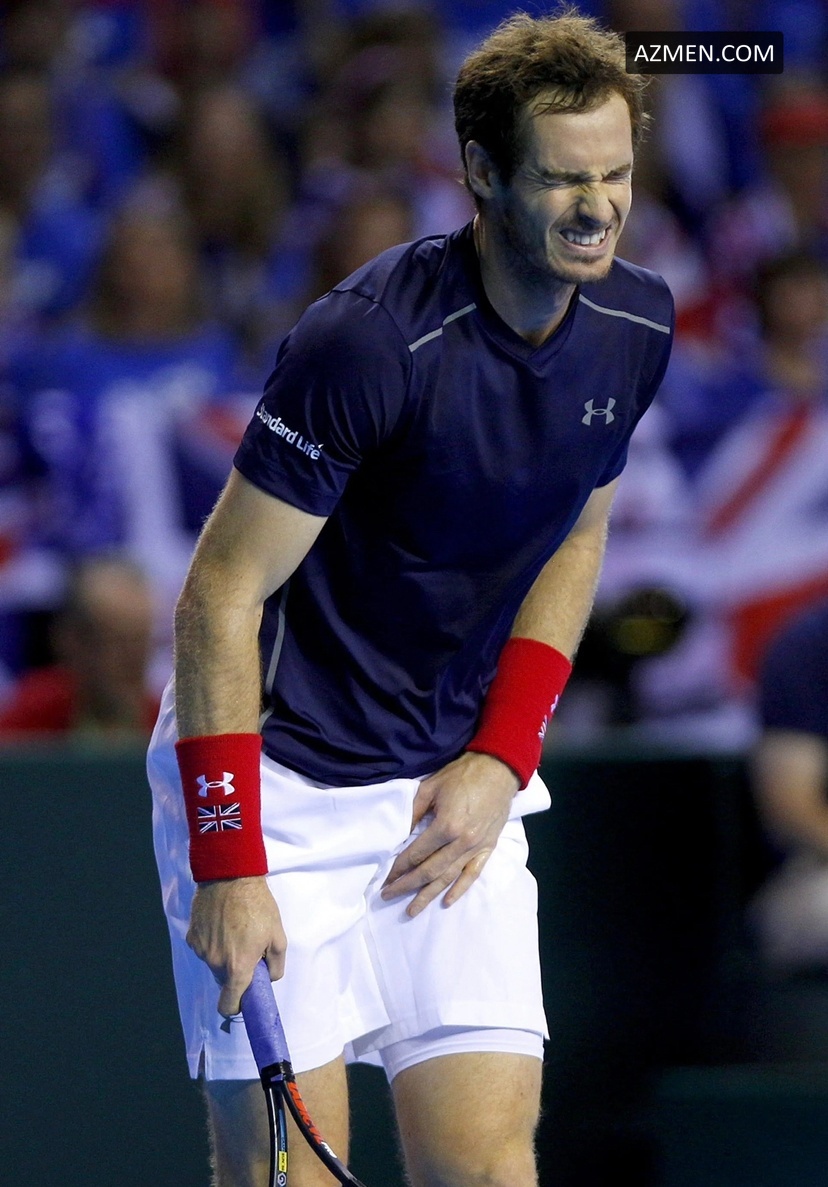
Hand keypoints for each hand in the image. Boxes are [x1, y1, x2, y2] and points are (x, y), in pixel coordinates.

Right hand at [187, 876, 286, 1015]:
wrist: (230, 875)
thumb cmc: (258, 905)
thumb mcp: (278, 935)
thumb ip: (276, 965)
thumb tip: (268, 978)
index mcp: (237, 967)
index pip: (228, 1005)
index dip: (236, 1006)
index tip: (243, 997)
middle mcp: (215, 962)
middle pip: (224, 980)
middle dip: (235, 972)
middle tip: (248, 949)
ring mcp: (200, 949)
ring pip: (213, 963)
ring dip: (224, 954)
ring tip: (235, 929)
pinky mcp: (191, 935)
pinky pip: (204, 947)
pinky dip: (213, 941)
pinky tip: (221, 922)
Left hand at [381, 751, 519, 916]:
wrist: (498, 770)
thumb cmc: (462, 775)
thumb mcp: (430, 788)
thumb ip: (413, 812)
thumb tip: (399, 834)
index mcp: (446, 826)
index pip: (416, 854)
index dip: (398, 867)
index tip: (385, 878)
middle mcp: (461, 842)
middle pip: (430, 871)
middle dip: (407, 885)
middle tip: (388, 896)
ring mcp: (476, 847)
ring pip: (449, 877)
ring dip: (428, 895)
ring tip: (412, 910)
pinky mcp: (488, 848)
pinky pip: (473, 873)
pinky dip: (460, 889)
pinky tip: (446, 901)